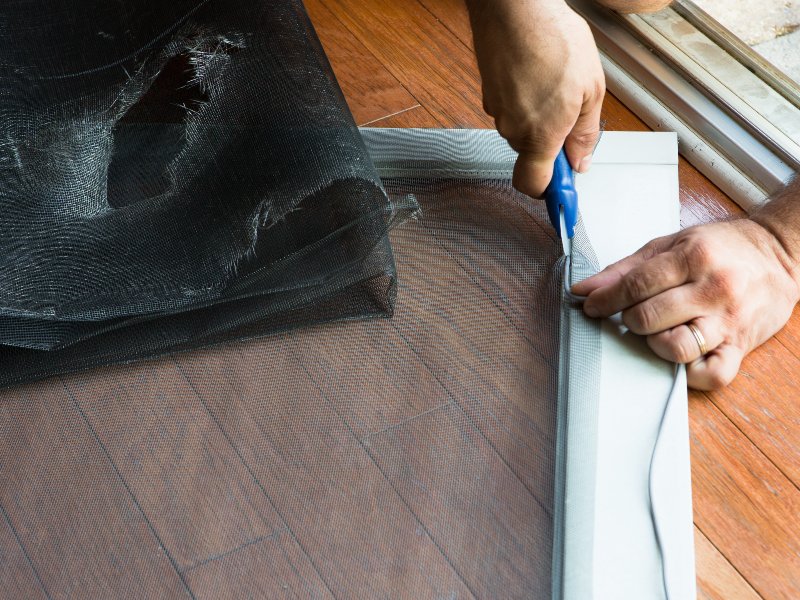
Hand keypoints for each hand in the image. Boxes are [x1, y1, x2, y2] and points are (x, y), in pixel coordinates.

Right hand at [467, 0, 604, 196]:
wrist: (515, 7)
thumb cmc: (554, 40)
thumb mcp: (591, 90)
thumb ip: (584, 133)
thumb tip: (580, 160)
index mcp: (540, 135)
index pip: (533, 184)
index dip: (548, 190)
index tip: (562, 189)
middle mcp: (513, 129)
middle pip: (531, 152)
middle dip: (550, 140)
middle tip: (571, 112)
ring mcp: (497, 110)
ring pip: (521, 127)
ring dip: (538, 114)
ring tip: (554, 80)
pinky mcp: (489, 91)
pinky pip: (510, 106)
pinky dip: (524, 96)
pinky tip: (536, 71)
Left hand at [571, 218, 799, 389]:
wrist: (780, 254)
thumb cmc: (722, 248)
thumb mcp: (671, 244)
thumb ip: (626, 269)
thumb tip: (586, 289)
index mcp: (693, 257)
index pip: (635, 286)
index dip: (605, 300)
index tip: (591, 306)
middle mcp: (713, 289)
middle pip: (648, 318)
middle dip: (629, 320)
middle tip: (632, 315)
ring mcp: (728, 320)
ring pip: (676, 347)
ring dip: (655, 344)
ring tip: (659, 331)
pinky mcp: (741, 346)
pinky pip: (712, 375)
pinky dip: (690, 373)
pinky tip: (683, 356)